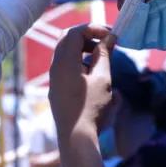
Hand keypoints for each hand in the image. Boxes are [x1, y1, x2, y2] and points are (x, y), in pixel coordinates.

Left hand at [49, 24, 114, 146]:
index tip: (111, 35)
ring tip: (103, 58)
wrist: (76, 137)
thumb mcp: (103, 79)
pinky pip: (66, 66)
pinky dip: (80, 62)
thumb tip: (108, 39)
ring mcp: (54, 78)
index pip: (74, 32)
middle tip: (107, 42)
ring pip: (66, 53)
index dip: (93, 29)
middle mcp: (55, 67)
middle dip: (88, 36)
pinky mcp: (57, 88)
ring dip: (84, 49)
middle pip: (67, 39)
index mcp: (64, 62)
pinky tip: (94, 74)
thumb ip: (104, 55)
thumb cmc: (92, 108)